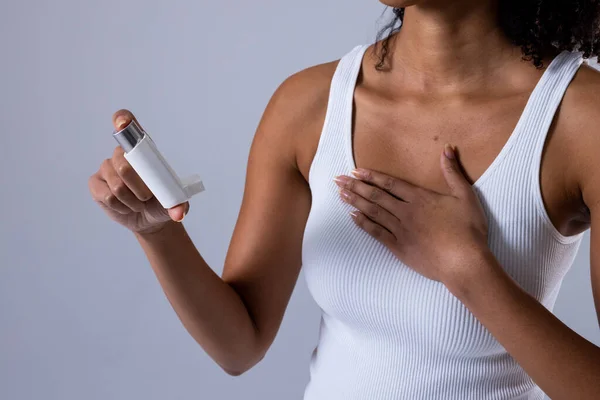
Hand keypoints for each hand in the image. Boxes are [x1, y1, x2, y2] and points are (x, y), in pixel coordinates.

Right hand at [88, 109, 188, 233]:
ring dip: (131, 201)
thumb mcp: (175, 201)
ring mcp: (106, 168)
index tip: (123, 123)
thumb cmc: (160, 202)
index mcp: (142, 149)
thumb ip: (179, 203)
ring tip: (138, 203)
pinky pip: (107, 196)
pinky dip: (120, 207)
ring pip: (117, 186)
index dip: (123, 120)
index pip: (127, 123)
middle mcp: (120, 154)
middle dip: (140, 188)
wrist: (149, 219)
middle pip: (124, 165)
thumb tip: (179, 213)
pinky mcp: (95, 184)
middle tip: (146, 197)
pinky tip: (125, 207)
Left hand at [334, 144, 488, 283]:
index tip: (356, 171)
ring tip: (340, 194)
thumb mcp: (466, 196)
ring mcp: (401, 230)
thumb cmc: (468, 231)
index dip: (372, 177)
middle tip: (338, 180)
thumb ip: (453, 172)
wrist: (463, 263)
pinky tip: (353, 217)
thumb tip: (447, 149)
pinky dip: (364, 224)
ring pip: (373, 212)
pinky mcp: (399, 248)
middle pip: (376, 196)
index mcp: (420, 198)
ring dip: (356, 202)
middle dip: (356, 187)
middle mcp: (406, 212)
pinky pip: (377, 233)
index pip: (390, 183)